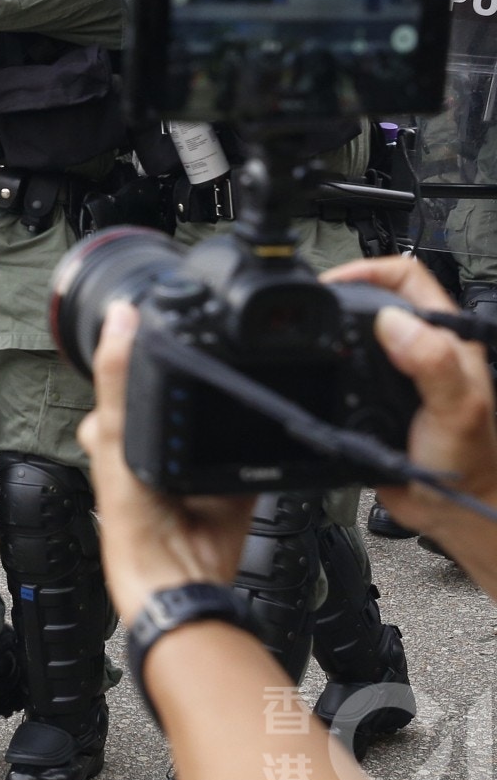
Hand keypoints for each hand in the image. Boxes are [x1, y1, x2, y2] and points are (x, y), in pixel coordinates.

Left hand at [79, 302, 257, 624]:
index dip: (148, 347)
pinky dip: (259, 436)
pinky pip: (252, 447)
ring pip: (218, 414)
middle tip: (212, 359)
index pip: (133, 372)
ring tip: (234, 396)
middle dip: (198, 376)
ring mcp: (199, 459)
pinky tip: (260, 427)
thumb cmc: (132, 518)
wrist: (180, 578)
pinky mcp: (235, 479)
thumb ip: (118, 379)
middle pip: (182, 390)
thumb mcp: (117, 436)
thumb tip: (119, 318)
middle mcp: (157, 441)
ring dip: (230, 406)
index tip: (170, 317)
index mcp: (121, 429)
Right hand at [322, 257, 496, 540]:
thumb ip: (433, 363)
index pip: (406, 278)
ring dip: (331, 331)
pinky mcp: (373, 396)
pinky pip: (342, 368)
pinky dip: (326, 365)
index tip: (332, 285)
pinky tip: (318, 373)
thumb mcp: (458, 409)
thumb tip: (392, 322)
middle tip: (312, 309)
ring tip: (309, 336)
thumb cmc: (470, 460)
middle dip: (341, 296)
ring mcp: (396, 371)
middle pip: (375, 298)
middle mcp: (421, 348)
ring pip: (356, 332)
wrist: (454, 508)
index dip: (367, 271)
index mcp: (446, 338)